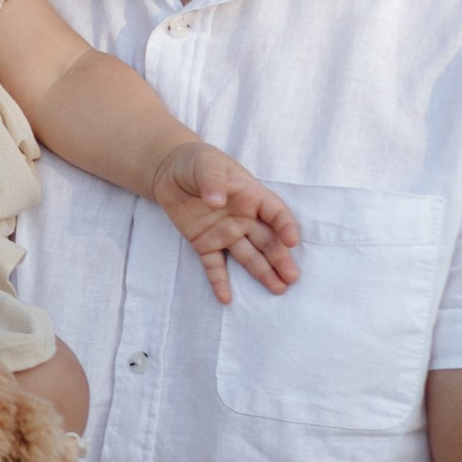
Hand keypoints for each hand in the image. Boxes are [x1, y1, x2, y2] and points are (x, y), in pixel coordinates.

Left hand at [148, 141, 300, 304]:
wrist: (169, 171)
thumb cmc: (196, 163)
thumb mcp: (206, 164)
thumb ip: (213, 180)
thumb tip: (216, 199)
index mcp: (251, 196)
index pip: (275, 213)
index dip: (284, 226)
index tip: (291, 241)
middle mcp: (244, 218)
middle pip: (267, 240)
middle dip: (279, 258)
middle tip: (292, 277)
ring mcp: (226, 233)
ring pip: (248, 256)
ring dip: (262, 273)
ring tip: (278, 289)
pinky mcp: (205, 244)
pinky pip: (214, 265)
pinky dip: (219, 281)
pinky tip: (226, 298)